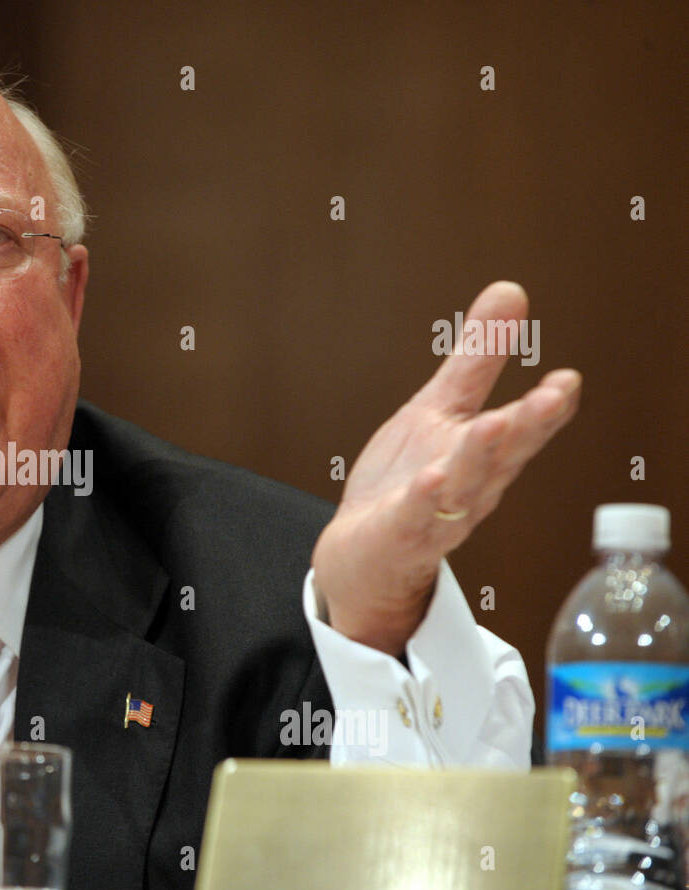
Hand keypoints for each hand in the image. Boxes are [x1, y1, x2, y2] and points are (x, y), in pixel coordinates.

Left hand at [311, 281, 580, 655]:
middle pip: (504, 454)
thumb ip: (477, 359)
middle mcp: (469, 484)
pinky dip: (425, 502)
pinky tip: (430, 479)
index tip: (566, 379)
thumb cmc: (406, 485)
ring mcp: (437, 513)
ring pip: (464, 486)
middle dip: (527, 425)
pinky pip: (416, 519)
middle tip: (551, 396)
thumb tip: (510, 292)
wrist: (363, 555)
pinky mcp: (400, 535)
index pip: (523, 427)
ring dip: (479, 458)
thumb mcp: (441, 410)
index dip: (546, 406)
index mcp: (483, 452)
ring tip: (491, 426)